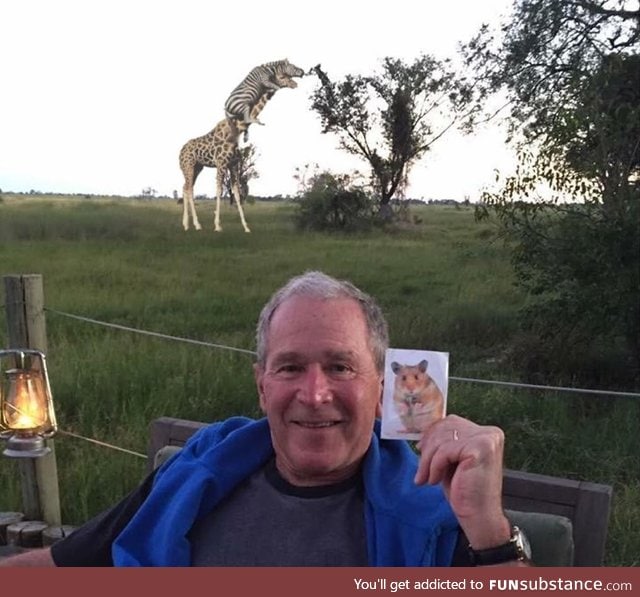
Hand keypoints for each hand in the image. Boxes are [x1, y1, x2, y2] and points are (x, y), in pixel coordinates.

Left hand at [414, 414, 510, 548]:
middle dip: (428, 448)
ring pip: (442, 439)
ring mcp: (486, 439)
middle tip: (420, 470)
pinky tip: (435, 480)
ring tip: (426, 477)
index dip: (432, 434)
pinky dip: (434, 466)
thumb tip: (422, 434)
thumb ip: (444, 443)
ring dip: (428, 460)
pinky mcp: (479, 449)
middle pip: (445, 428)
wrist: (480, 518)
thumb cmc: (465, 491)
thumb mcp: (452, 460)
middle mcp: (489, 433)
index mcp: (486, 433)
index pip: (451, 421)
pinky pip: (444, 451)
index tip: (420, 449)